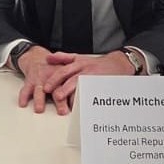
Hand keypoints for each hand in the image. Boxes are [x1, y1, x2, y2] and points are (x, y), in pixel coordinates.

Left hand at [18, 49, 133, 115]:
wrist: (117, 63)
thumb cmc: (95, 63)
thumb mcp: (79, 57)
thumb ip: (63, 58)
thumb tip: (47, 59)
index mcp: (78, 63)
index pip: (63, 71)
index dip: (54, 80)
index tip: (46, 88)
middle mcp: (85, 70)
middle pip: (72, 80)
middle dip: (64, 89)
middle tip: (57, 97)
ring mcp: (94, 79)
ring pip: (83, 88)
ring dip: (75, 96)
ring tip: (68, 104)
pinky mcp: (101, 85)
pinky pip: (92, 93)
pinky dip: (86, 99)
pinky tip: (81, 106)